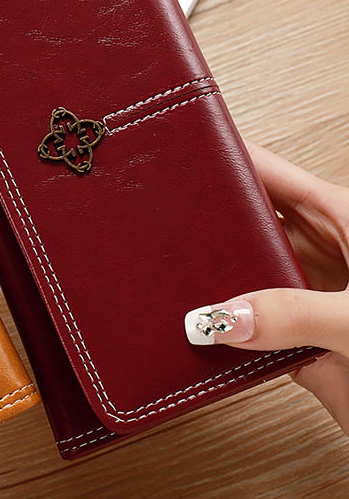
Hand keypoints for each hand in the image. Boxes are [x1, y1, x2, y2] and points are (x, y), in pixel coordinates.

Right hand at [184, 142, 348, 433]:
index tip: (198, 151)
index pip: (282, 180)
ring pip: (251, 278)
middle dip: (217, 222)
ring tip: (177, 275)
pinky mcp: (307, 347)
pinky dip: (228, 333)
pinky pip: (254, 330)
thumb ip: (297, 314)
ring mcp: (314, 302)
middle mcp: (328, 259)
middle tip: (170, 216)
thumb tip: (223, 316)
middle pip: (258, 226)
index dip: (240, 161)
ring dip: (219, 282)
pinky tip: (203, 332)